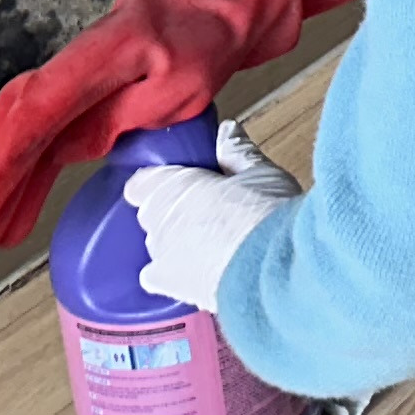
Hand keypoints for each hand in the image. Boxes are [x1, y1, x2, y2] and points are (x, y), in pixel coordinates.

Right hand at [0, 0, 356, 268]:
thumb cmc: (220, 30)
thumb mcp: (186, 83)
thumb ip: (124, 117)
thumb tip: (68, 151)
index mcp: (96, 55)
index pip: (30, 122)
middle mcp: (73, 61)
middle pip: (7, 130)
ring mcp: (74, 74)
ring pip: (17, 135)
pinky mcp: (85, 88)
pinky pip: (43, 135)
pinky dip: (23, 177)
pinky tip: (7, 220)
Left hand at [124, 118, 300, 311]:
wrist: (271, 269)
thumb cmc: (267, 214)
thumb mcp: (262, 173)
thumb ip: (238, 152)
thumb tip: (227, 130)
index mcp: (173, 185)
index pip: (143, 180)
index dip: (162, 179)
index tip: (184, 180)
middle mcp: (157, 219)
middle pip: (154, 211)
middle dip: (175, 208)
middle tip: (209, 207)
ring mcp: (158, 253)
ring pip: (158, 240)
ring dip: (176, 238)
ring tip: (211, 240)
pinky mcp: (168, 284)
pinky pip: (156, 275)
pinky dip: (169, 271)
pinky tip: (192, 270)